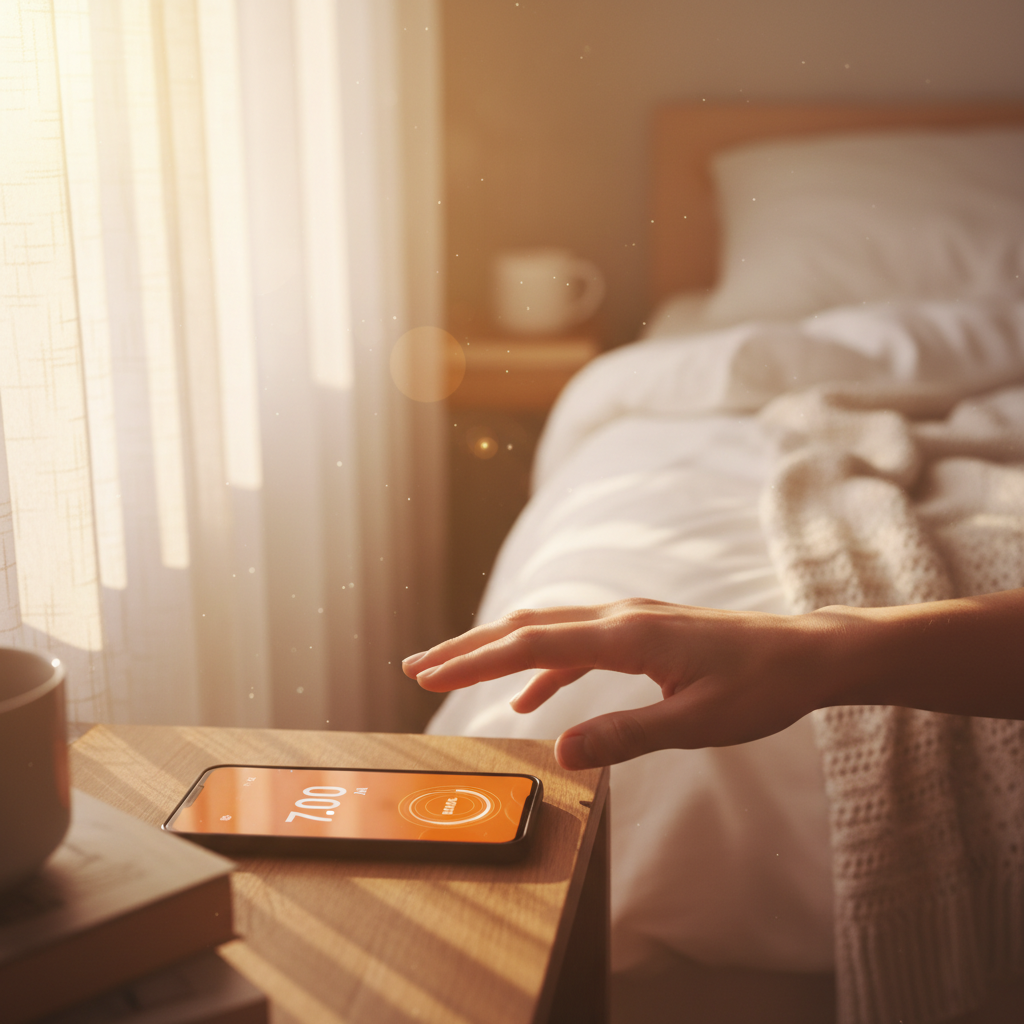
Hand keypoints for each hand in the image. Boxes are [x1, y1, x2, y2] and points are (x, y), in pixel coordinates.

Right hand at [402, 599, 834, 769]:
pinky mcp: (638, 633)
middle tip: (416, 668)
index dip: (475, 659)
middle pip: (526, 625)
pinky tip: (528, 700)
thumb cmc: (759, 687)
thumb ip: (627, 735)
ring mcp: (628, 621)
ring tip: (453, 676)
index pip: (532, 642)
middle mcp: (619, 617)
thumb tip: (561, 753)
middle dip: (467, 648)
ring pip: (545, 630)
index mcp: (627, 634)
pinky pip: (574, 645)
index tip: (429, 675)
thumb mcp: (695, 721)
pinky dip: (541, 668)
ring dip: (497, 653)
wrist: (803, 654)